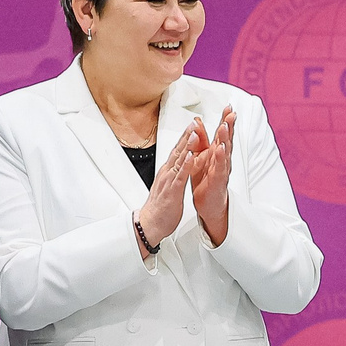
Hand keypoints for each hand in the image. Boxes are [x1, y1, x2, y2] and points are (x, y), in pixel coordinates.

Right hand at [137, 125, 199, 247]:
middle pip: (178, 150)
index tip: (193, 126)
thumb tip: (184, 163)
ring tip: (194, 133)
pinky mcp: (172, 190)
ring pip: (179, 159)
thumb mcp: (172, 185)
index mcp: (168, 171)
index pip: (178, 151)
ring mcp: (169, 180)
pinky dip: (186, 165)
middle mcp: (167, 172)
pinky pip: (180, 175)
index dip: (186, 138)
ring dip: (187, 145)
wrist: (151, 223)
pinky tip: (191, 156)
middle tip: (194, 122)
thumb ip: (177, 172)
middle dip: (186, 136)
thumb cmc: (162, 206)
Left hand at [189, 106, 234, 243]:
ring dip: (225, 139)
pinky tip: (220, 150)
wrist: (208, 204)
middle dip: (229, 126)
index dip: (226, 120)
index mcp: (217, 153)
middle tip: (231, 113)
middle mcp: (223, 160)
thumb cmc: (206, 180)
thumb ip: (200, 139)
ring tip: (224, 127)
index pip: (222, 134)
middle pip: (227, 140)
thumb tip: (197, 120)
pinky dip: (220, 159)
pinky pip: (219, 169)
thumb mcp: (201, 156)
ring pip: (225, 153)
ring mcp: (222, 170)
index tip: (228, 107)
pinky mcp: (218, 182)